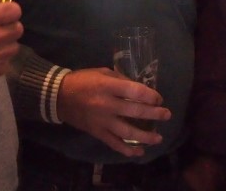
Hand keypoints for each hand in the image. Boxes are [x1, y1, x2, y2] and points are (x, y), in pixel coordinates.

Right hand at [56, 67, 171, 156]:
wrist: (59, 96)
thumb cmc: (82, 80)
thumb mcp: (102, 72)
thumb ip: (120, 80)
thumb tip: (139, 88)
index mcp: (108, 86)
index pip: (135, 91)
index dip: (150, 95)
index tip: (158, 98)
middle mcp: (107, 104)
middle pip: (135, 111)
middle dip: (154, 113)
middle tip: (166, 115)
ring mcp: (102, 121)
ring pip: (128, 131)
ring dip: (145, 136)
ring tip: (159, 137)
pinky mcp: (97, 132)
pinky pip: (114, 144)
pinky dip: (127, 150)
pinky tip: (140, 152)